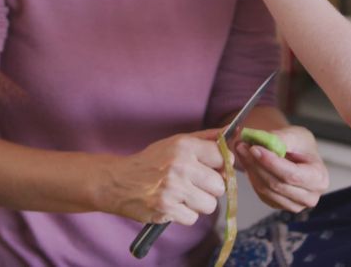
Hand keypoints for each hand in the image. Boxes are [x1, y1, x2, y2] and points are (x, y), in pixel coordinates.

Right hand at [98, 129, 227, 225]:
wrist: (118, 181)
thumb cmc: (151, 161)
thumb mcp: (176, 143)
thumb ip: (206, 138)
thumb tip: (232, 131)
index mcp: (184, 146)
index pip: (223, 157)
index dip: (220, 166)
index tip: (211, 168)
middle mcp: (180, 166)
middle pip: (220, 185)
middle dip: (211, 188)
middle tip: (195, 184)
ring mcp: (173, 189)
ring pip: (210, 204)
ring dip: (199, 203)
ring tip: (184, 195)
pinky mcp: (166, 209)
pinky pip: (193, 218)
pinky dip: (185, 214)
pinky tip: (173, 204)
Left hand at [235, 125, 327, 212]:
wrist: (298, 155)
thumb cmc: (301, 146)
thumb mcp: (296, 135)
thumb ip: (282, 138)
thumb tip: (263, 141)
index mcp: (319, 178)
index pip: (292, 175)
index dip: (271, 163)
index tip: (255, 148)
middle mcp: (309, 196)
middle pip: (277, 184)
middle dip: (256, 164)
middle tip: (242, 146)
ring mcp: (293, 204)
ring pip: (266, 190)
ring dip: (251, 169)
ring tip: (242, 150)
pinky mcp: (278, 205)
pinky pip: (260, 193)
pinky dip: (252, 176)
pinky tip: (248, 162)